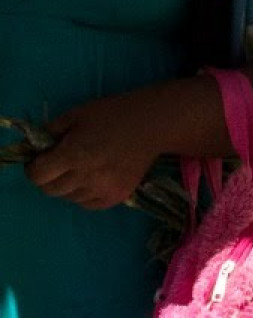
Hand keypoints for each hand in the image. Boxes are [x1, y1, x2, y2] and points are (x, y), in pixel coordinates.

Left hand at [27, 93, 163, 210]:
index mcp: (73, 154)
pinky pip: (88, 203)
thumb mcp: (76, 114)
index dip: (34, 167)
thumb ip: (50, 132)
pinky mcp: (117, 196)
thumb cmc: (113, 114)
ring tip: (82, 168)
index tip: (41, 159)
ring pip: (69, 197)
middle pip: (50, 190)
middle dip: (49, 177)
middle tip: (60, 164)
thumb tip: (35, 148)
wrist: (153, 123)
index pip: (37, 176)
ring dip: (69, 185)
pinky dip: (85, 194)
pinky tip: (94, 178)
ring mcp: (102, 189)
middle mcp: (86, 176)